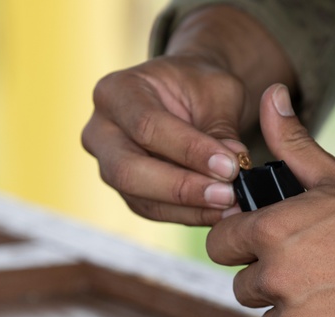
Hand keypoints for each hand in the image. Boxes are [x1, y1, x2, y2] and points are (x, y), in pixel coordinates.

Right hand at [82, 53, 247, 225]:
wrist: (191, 95)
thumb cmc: (200, 85)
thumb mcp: (218, 92)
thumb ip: (221, 129)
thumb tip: (233, 167)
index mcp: (116, 91)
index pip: (147, 126)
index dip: (189, 151)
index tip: (231, 166)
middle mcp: (101, 130)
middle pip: (128, 170)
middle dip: (181, 187)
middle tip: (227, 194)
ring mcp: (108, 164)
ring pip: (140, 198)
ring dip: (189, 207)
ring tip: (231, 207)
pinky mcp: (127, 191)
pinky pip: (154, 210)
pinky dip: (189, 214)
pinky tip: (220, 213)